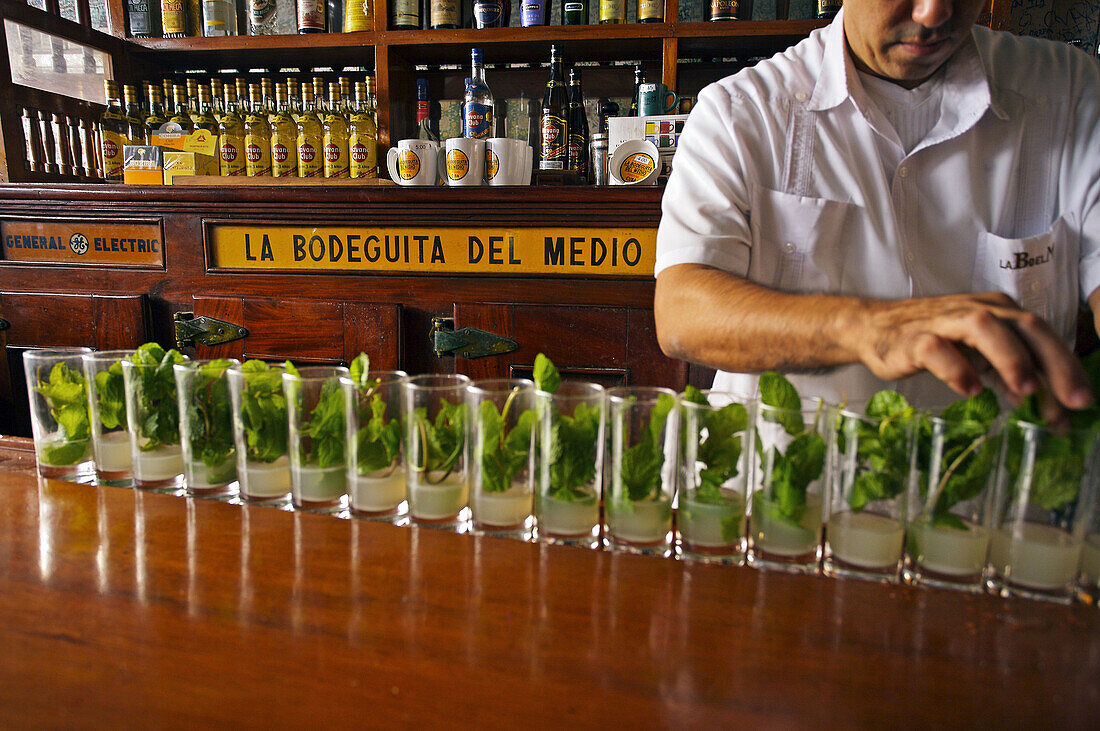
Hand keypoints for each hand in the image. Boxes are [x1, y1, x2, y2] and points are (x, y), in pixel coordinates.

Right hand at [854, 292, 1092, 419]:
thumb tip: (1052, 411)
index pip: (1041, 334)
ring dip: (1009, 357)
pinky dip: (956, 368)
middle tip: (1071, 400)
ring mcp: (943, 321)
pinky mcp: (913, 338)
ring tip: (1024, 391)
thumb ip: (1012, 376)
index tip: (1081, 402)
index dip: (1066, 366)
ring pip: (983, 327)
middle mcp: (977, 310)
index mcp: (999, 311)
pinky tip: (969, 391)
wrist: (873, 327)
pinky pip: (935, 349)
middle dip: (1052, 363)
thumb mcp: (979, 356)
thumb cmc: (934, 341)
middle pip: (1023, 326)